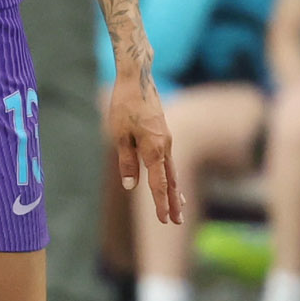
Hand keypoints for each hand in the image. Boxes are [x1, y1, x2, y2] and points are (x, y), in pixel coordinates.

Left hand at [107, 70, 182, 224]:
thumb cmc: (124, 106)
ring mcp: (166, 140)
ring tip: (180, 206)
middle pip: (171, 181)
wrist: (138, 79)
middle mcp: (164, 147)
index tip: (164, 220)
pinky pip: (170, 159)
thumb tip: (131, 186)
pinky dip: (172, 174)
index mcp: (153, 149)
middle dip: (174, 202)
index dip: (160, 203)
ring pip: (173, 170)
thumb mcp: (119, 135)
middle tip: (178, 221)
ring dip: (176, 190)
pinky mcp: (164, 133)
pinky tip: (171, 179)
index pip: (158, 184)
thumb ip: (127, 161)